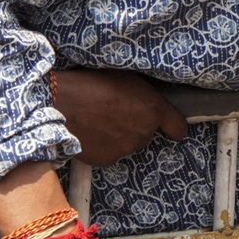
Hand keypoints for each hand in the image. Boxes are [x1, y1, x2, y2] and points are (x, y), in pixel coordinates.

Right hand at [51, 68, 187, 166]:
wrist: (61, 103)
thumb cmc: (92, 82)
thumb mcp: (126, 79)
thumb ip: (142, 96)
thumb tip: (145, 102)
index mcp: (152, 109)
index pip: (177, 126)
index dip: (174, 126)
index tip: (172, 128)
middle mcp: (144, 132)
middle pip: (146, 133)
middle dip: (136, 124)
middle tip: (116, 111)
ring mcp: (125, 149)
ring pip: (128, 143)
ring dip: (119, 135)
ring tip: (99, 120)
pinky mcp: (107, 159)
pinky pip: (110, 152)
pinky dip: (104, 145)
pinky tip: (90, 131)